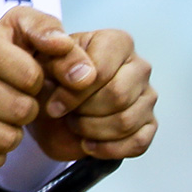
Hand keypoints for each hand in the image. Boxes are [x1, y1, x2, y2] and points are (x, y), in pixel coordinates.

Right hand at [0, 7, 96, 171]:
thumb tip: (79, 71)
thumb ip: (51, 34)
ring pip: (7, 139)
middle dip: (26, 109)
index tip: (22, 75)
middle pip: (21, 111)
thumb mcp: (20, 29)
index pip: (31, 77)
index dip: (36, 81)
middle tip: (9, 99)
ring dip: (11, 132)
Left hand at [29, 29, 156, 160]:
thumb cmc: (49, 78)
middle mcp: (139, 66)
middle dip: (84, 111)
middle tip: (66, 114)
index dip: (74, 94)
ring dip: (92, 130)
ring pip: (127, 121)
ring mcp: (147, 96)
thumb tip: (83, 75)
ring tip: (75, 124)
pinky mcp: (149, 124)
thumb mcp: (43, 62)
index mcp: (116, 42)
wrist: (49, 105)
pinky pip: (138, 142)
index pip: (102, 72)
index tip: (54, 105)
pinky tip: (88, 144)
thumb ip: (60, 60)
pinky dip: (109, 149)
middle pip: (118, 96)